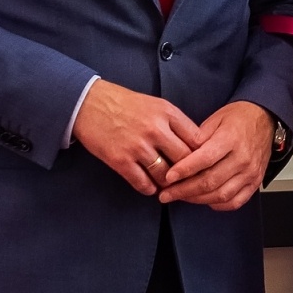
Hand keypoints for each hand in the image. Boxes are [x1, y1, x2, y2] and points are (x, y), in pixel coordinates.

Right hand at [72, 79, 201, 196]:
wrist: (89, 103)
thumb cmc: (126, 104)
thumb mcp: (156, 105)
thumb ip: (176, 122)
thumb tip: (196, 145)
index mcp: (168, 113)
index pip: (197, 140)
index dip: (203, 155)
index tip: (203, 164)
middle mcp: (155, 129)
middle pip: (185, 160)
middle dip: (189, 173)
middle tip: (189, 181)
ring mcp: (137, 146)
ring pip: (165, 175)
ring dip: (169, 184)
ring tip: (169, 186)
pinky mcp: (120, 160)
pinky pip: (142, 183)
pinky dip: (149, 189)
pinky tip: (151, 187)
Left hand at [159, 101, 275, 210]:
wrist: (265, 119)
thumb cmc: (239, 118)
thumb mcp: (215, 119)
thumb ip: (197, 138)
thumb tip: (179, 156)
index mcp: (231, 138)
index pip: (205, 159)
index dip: (184, 170)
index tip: (168, 177)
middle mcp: (243, 158)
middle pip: (210, 181)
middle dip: (184, 190)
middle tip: (166, 194)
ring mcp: (250, 172)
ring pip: (221, 194)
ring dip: (197, 199)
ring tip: (181, 197)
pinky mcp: (255, 181)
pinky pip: (235, 201)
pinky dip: (218, 205)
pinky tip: (205, 200)